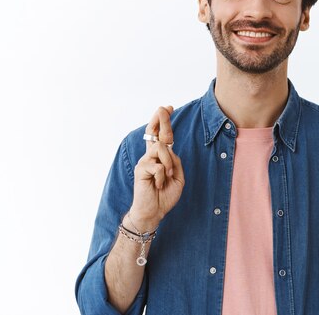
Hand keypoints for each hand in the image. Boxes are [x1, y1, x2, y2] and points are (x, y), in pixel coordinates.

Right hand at [128, 106, 184, 231]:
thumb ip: (175, 161)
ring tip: (167, 178)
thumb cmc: (165, 195)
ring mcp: (144, 161)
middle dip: (160, 119)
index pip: (161, 136)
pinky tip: (158, 185)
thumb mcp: (178, 177)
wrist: (154, 212)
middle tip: (163, 107)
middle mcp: (150, 156)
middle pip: (155, 133)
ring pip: (161, 150)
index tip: (168, 107)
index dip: (164, 121)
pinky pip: (158, 166)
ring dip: (169, 164)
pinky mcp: (140, 169)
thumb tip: (168, 149)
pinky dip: (162, 177)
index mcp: (160, 158)